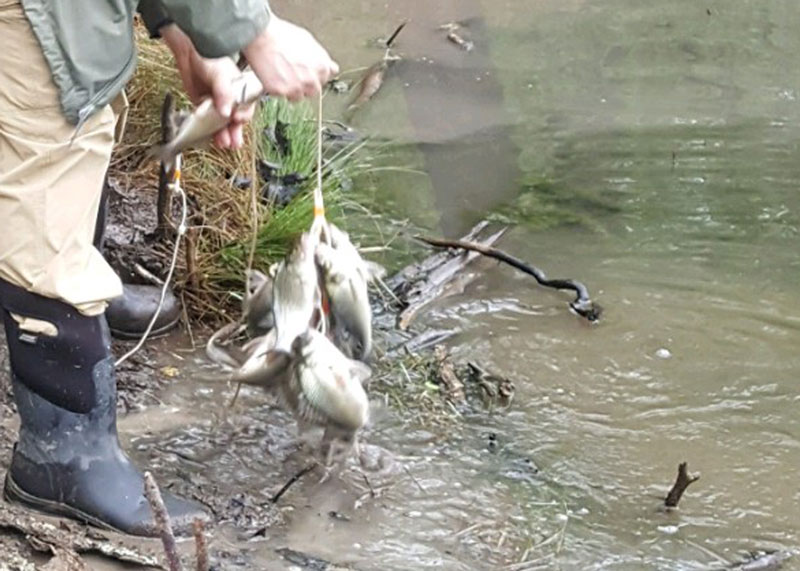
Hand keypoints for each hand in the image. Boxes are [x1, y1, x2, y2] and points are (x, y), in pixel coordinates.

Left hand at [162, 25, 252, 148]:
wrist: (189, 53)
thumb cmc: (209, 57)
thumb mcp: (220, 74)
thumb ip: (224, 92)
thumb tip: (226, 111)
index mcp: (242, 90)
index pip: (247, 107)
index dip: (243, 115)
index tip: (237, 120)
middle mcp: (233, 99)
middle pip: (237, 120)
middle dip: (235, 132)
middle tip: (234, 142)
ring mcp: (219, 104)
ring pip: (224, 124)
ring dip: (224, 134)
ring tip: (224, 143)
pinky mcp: (207, 108)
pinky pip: (210, 122)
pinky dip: (211, 131)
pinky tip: (212, 138)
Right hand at [242, 15, 338, 101]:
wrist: (262, 36)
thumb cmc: (283, 35)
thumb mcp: (309, 42)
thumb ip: (322, 59)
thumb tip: (332, 68)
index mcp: (322, 67)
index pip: (325, 79)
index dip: (315, 75)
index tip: (307, 71)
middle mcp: (312, 80)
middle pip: (313, 91)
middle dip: (305, 85)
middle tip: (293, 74)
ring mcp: (297, 88)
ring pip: (298, 97)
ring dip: (292, 90)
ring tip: (282, 74)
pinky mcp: (281, 92)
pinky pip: (282, 96)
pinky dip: (278, 90)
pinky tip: (274, 76)